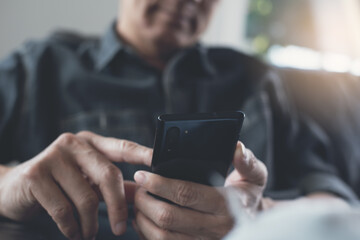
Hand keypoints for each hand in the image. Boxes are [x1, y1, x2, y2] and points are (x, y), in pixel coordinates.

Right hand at [0, 131, 151, 239]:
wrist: (14, 190)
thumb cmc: (59, 185)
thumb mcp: (88, 181)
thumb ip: (114, 185)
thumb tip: (142, 192)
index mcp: (91, 142)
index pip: (122, 147)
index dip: (143, 154)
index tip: (160, 162)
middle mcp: (73, 143)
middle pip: (108, 175)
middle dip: (118, 207)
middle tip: (120, 229)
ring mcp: (53, 155)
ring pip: (86, 197)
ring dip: (91, 224)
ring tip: (89, 234)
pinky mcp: (35, 174)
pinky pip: (63, 210)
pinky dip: (72, 228)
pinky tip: (74, 232)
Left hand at [133, 141, 266, 239]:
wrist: (254, 225)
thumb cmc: (248, 196)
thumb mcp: (254, 176)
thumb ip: (246, 161)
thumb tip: (236, 148)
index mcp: (226, 205)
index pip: (187, 194)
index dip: (161, 184)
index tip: (143, 175)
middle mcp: (214, 228)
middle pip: (169, 218)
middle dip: (146, 201)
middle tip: (138, 188)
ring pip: (163, 237)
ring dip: (144, 219)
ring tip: (138, 203)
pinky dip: (148, 234)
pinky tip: (145, 220)